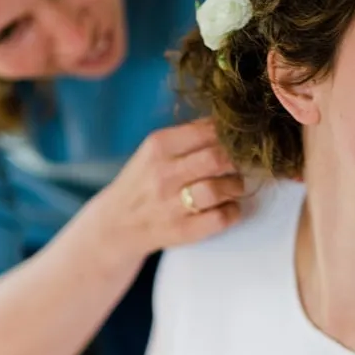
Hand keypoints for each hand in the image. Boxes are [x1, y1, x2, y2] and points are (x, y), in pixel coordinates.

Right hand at [90, 118, 244, 259]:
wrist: (116, 225)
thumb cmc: (143, 182)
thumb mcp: (154, 151)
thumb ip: (189, 135)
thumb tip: (228, 123)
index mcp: (158, 146)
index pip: (206, 131)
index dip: (230, 134)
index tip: (237, 139)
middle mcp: (163, 174)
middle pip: (216, 158)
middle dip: (235, 160)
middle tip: (238, 163)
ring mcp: (172, 205)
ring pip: (220, 189)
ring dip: (236, 186)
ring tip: (233, 186)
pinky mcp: (183, 231)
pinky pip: (221, 218)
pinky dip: (233, 211)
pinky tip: (228, 206)